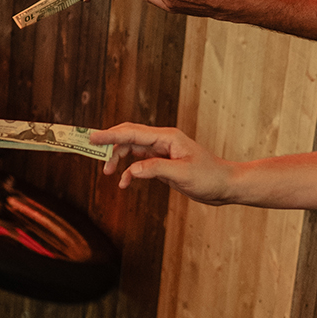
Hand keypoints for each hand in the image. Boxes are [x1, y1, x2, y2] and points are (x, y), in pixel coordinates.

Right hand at [96, 122, 233, 199]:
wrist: (225, 185)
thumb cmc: (209, 177)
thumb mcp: (181, 174)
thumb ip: (155, 169)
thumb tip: (131, 169)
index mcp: (166, 137)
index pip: (132, 133)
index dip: (110, 135)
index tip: (91, 137)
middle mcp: (162, 140)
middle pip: (129, 136)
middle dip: (110, 143)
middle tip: (91, 150)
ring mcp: (162, 151)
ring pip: (132, 149)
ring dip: (118, 159)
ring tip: (109, 173)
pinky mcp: (163, 162)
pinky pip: (140, 162)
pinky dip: (130, 171)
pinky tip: (125, 183)